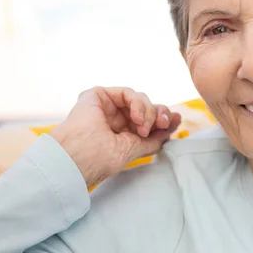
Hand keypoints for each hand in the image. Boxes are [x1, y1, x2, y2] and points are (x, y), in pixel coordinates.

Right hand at [49, 87, 181, 187]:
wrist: (76, 159)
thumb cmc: (98, 160)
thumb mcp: (133, 150)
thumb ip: (153, 139)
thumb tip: (171, 126)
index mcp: (121, 133)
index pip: (148, 120)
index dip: (163, 119)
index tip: (175, 121)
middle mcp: (114, 118)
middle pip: (147, 107)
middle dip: (159, 113)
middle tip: (162, 123)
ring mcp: (106, 106)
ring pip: (140, 99)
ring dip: (148, 111)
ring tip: (143, 127)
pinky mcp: (98, 95)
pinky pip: (127, 92)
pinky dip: (138, 103)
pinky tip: (137, 118)